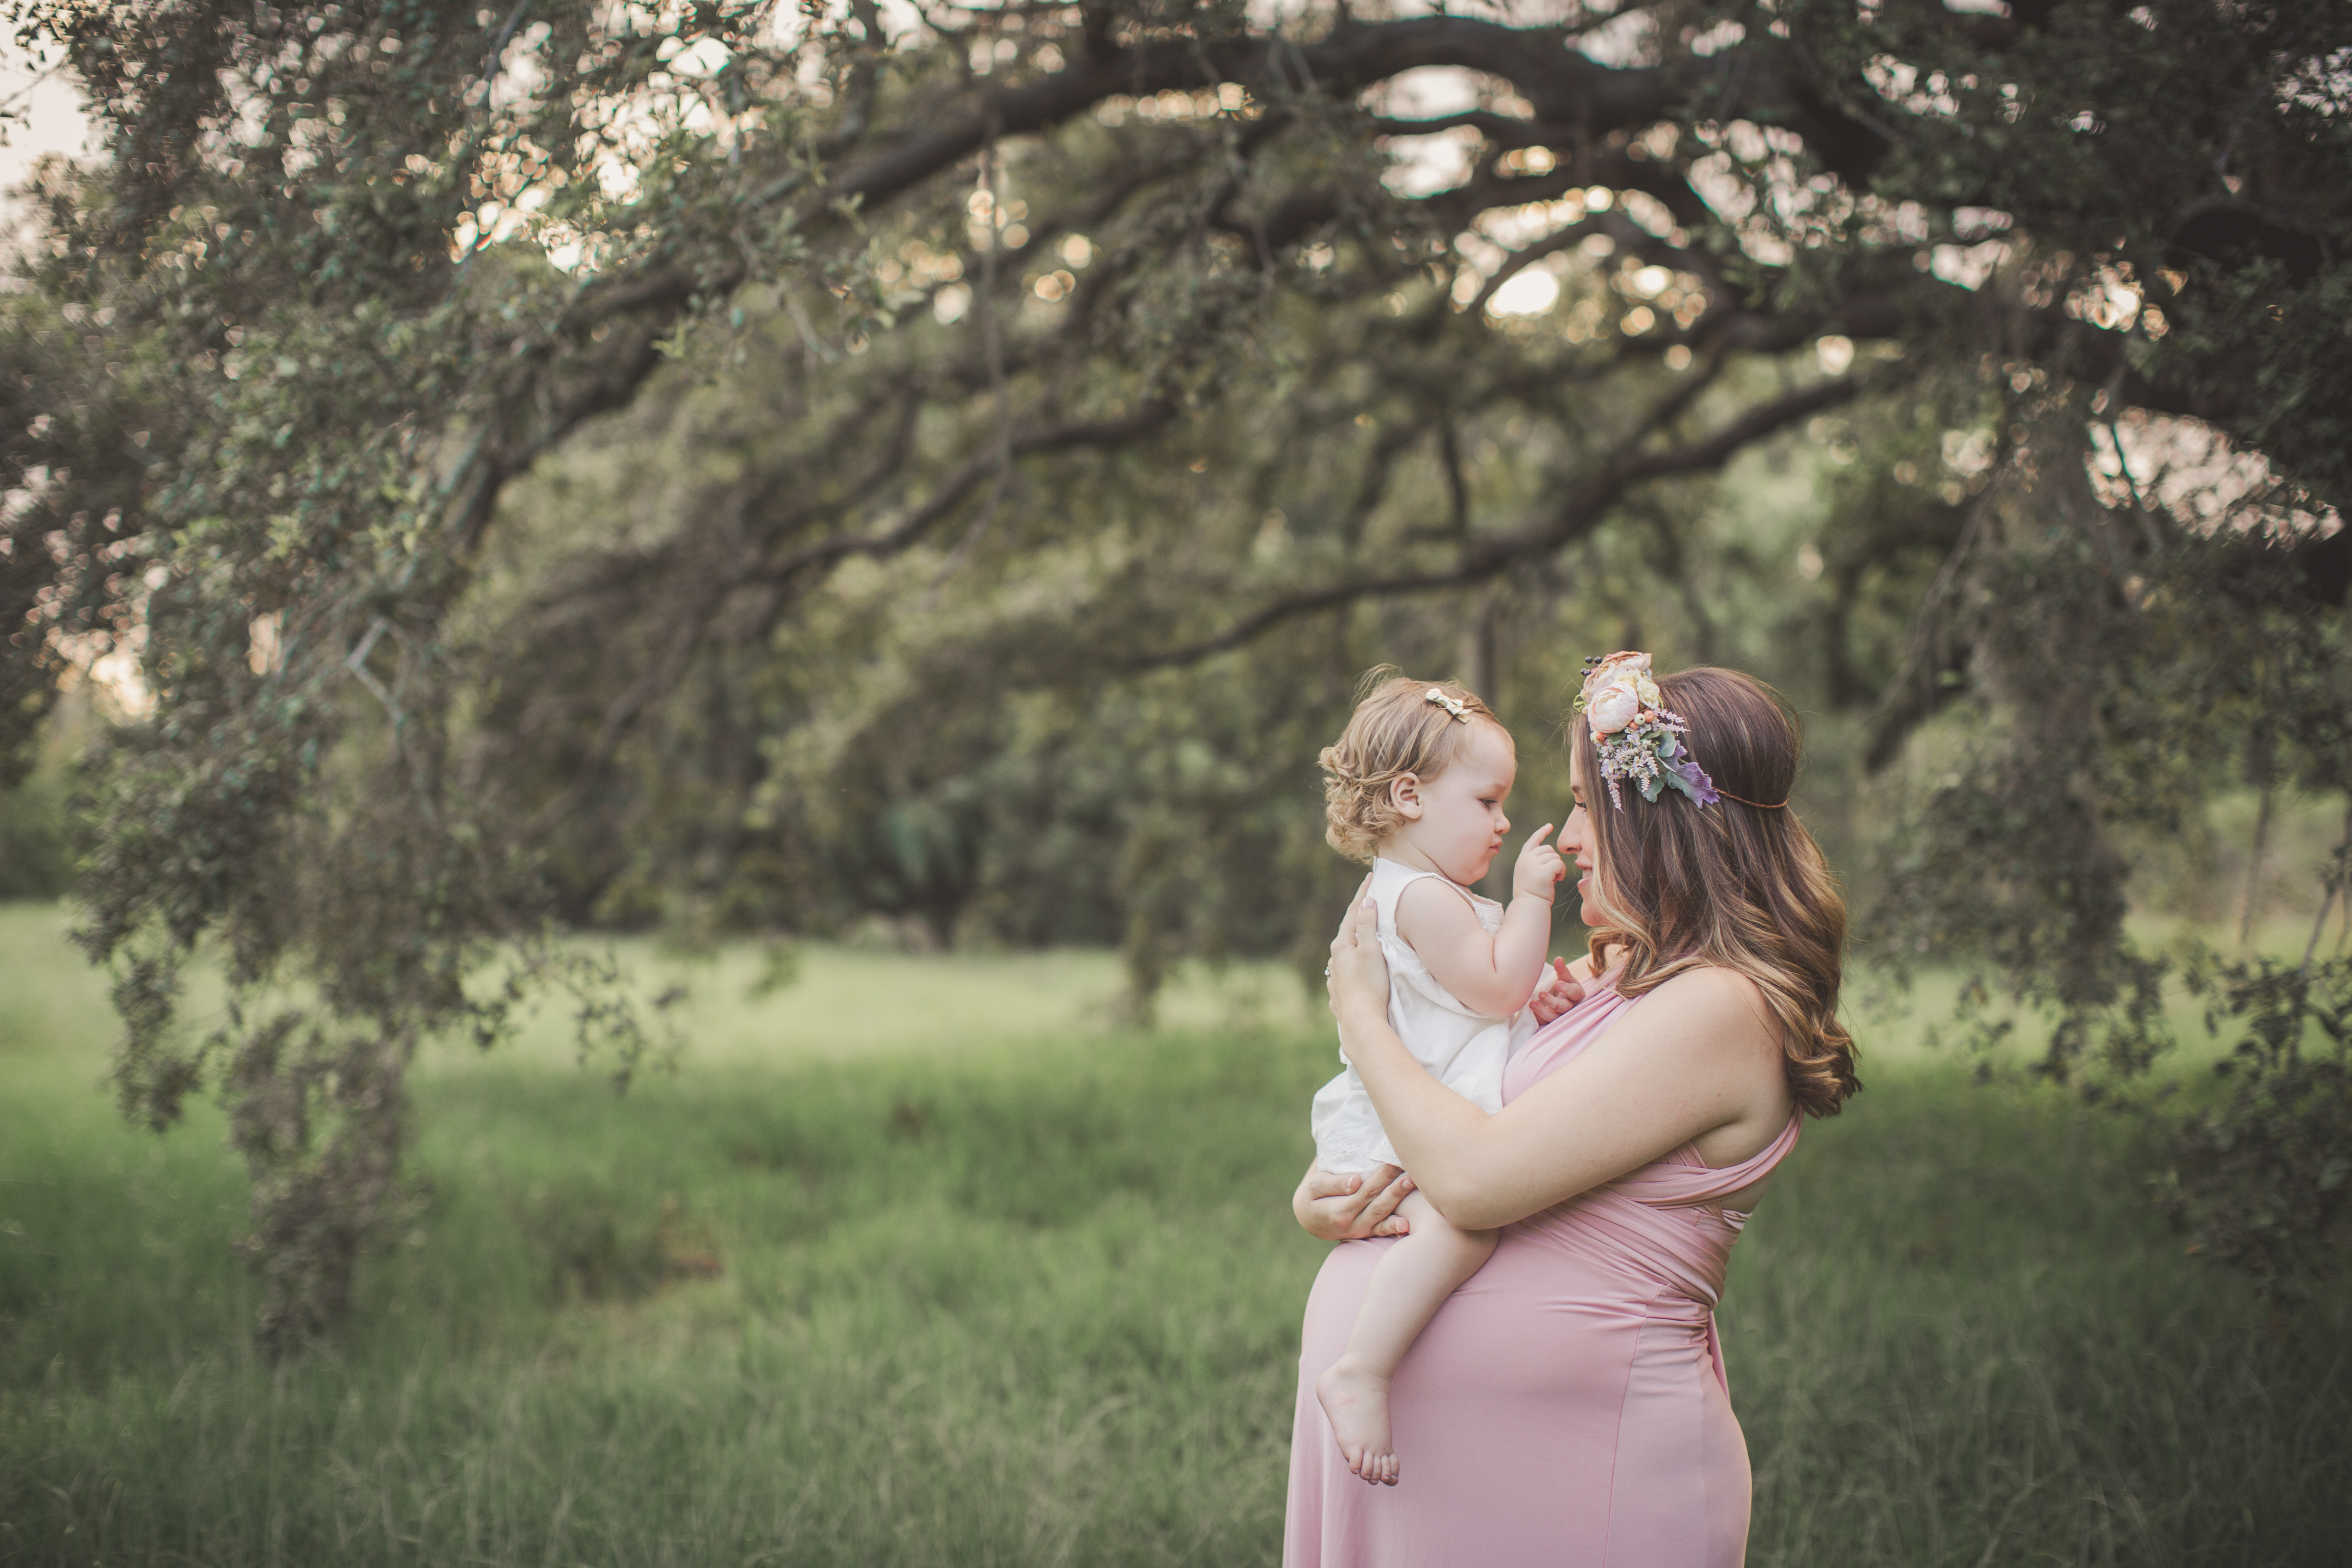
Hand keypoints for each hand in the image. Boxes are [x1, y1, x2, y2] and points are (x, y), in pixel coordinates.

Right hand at [1293, 1161, 1414, 1239]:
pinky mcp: (1366, 1233)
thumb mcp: (1315, 1186)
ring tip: (1412, 1182)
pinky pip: (1381, 1231)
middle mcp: (1349, 1223)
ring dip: (1398, 1198)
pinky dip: (1394, 1227)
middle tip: (1406, 1166)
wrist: (1310, 1218)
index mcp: (1336, 1210)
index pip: (1361, 1192)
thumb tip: (1355, 1182)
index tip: (1391, 1162)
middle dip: (1392, 1184)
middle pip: (1374, 1201)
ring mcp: (1359, 1229)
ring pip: (1381, 1214)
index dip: (1378, 1179)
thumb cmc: (1314, 1195)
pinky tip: (1407, 1223)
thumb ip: (1332, 1183)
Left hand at [1325, 893, 1389, 1020]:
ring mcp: (1336, 977)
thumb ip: (1367, 925)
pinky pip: (1346, 971)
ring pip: (1345, 952)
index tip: (1371, 876)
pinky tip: (1353, 967)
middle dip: (1358, 915)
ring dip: (1355, 940)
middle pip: (1348, 931)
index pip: (1354, 912)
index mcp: (1341, 945)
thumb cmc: (1370, 985)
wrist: (1361, 1022)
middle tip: (1368, 900)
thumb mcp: (1371, 950)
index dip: (1363, 893)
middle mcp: (1334, 960)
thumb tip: (1367, 902)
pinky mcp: (1341, 993)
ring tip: (1363, 933)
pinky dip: (1353, 962)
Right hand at [1511, 823, 1566, 903]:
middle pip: (1548, 849)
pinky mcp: (1543, 870)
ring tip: (1553, 880)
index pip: (1533, 841)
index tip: (1550, 826)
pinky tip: (1557, 880)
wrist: (1529, 906)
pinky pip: (1559, 863)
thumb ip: (1535, 863)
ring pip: (1555, 856)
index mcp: (1522, 859)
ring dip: (1558, 867)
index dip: (1542, 832)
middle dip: (1553, 860)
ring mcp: (1533, 864)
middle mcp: (1526, 859)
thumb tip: (1551, 854)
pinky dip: (1561, 871)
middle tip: (1551, 875)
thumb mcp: (1529, 875)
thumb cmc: (1531, 895)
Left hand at [1526, 956, 1586, 1023]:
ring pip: (1554, 1017)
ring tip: (1531, 1004)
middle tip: (1541, 993)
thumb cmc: (1565, 986)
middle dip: (1552, 1001)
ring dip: (1542, 1011)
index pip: (1574, 993)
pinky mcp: (1552, 1022)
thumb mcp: (1565, 978)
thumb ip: (1562, 970)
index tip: (1558, 983)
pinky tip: (1530, 1012)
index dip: (1566, 989)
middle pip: (1563, 1007)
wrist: (1561, 999)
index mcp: (1576, 994)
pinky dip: (1538, 1018)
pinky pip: (1545, 1023)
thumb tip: (1558, 958)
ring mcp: (1561, 1016)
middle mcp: (1570, 1007)